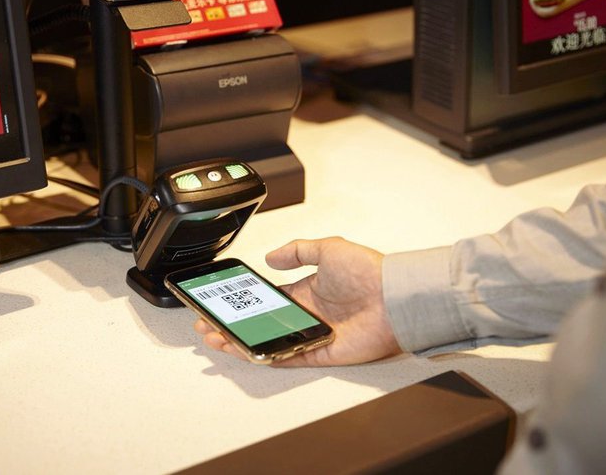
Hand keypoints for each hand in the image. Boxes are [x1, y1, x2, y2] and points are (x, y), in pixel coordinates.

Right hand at [194, 237, 402, 365]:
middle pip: (262, 323)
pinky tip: (244, 350)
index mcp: (309, 290)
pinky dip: (265, 355)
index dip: (243, 301)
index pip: (268, 299)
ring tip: (217, 338)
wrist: (395, 296)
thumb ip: (297, 251)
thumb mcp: (328, 248)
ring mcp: (313, 334)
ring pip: (269, 342)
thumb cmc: (369, 270)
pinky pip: (288, 357)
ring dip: (241, 341)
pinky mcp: (322, 352)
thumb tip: (270, 257)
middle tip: (209, 323)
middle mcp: (309, 313)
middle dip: (234, 324)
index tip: (223, 301)